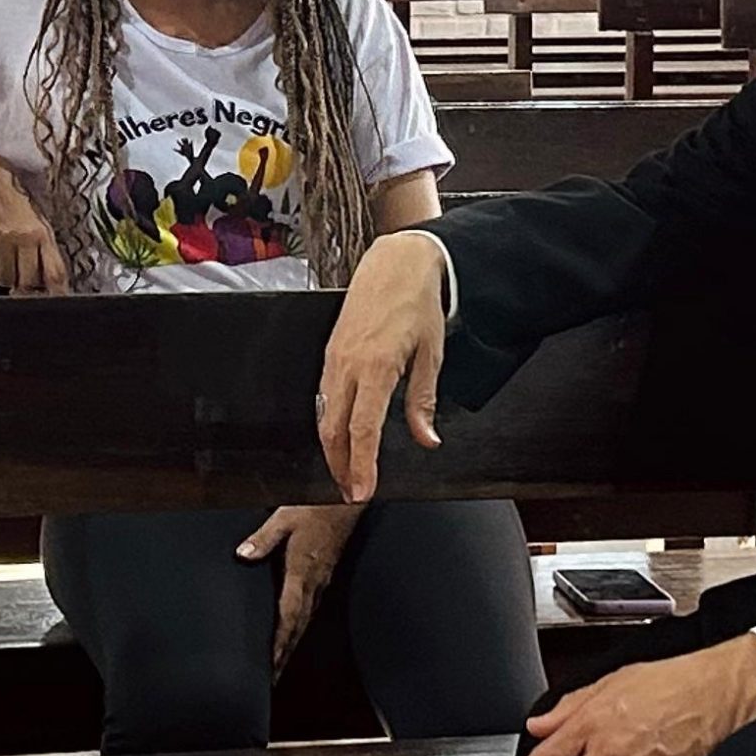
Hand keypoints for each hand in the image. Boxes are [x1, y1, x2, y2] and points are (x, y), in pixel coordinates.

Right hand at [0, 155, 68, 293]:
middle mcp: (24, 236)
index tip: (50, 299)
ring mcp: (1, 237)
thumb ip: (44, 250)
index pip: (55, 272)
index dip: (55, 292)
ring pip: (4, 279)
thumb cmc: (13, 200)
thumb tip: (51, 283)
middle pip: (27, 283)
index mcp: (43, 232)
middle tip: (20, 274)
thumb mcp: (36, 220)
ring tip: (4, 256)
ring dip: (3, 273)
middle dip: (23, 285)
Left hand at [238, 503, 364, 674]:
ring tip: (280, 665)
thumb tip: (243, 554)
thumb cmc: (315, 508)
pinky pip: (310, 610)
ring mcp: (321, 582)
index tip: (271, 662)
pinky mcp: (323, 578)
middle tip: (272, 678)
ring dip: (292, 645)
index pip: (289, 613)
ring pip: (305, 621)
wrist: (346, 503)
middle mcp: (314, 582)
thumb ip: (263, 538)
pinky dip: (300, 628)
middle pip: (298, 627)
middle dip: (285, 653)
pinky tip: (294, 634)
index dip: (280, 640)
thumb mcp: (284, 517)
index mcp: (302, 570)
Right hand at [316, 233, 448, 501]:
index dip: (361, 465)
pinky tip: (339, 435)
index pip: (362, 429)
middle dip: (341, 466)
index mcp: (376, 367)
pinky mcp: (330, 352)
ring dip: (333, 448)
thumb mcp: (431, 353)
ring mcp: (334, 358)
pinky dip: (329, 422)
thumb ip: (423, 401)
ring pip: (325, 415)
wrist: (394, 263)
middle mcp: (348, 365)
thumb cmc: (417, 304)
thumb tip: (426, 440)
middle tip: (352, 492)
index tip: (362, 490)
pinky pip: (324, 396)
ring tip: (346, 471)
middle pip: (335, 429)